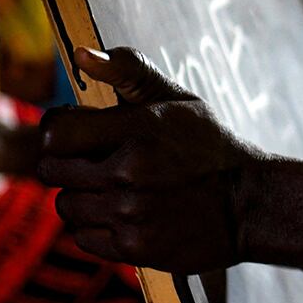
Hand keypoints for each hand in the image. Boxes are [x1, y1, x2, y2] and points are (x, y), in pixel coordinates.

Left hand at [38, 47, 269, 273]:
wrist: (251, 205)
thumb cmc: (209, 145)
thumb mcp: (176, 99)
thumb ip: (128, 71)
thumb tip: (80, 53)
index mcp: (139, 128)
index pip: (56, 132)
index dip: (58, 129)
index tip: (77, 131)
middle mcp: (130, 172)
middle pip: (51, 171)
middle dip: (66, 164)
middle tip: (95, 162)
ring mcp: (131, 213)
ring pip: (65, 206)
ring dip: (82, 197)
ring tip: (114, 189)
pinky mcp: (134, 248)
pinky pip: (83, 237)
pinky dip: (96, 227)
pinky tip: (123, 214)